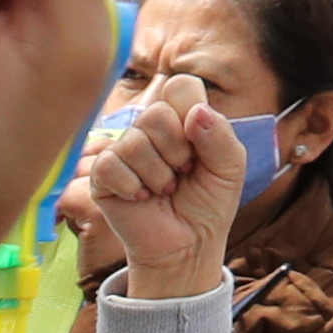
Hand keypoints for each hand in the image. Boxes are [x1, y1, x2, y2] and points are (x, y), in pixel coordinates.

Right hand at [61, 73, 243, 301]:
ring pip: (134, 141)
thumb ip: (221, 136)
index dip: (191, 114)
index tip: (199, 147)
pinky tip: (142, 198)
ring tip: (165, 190)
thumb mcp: (230, 168)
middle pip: (155, 113)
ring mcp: (123, 151)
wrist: (188, 247)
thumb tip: (196, 112)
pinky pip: (111, 165)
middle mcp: (149, 129)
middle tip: (182, 174)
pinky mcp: (102, 176)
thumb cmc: (208, 206)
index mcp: (180, 118)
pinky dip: (133, 187)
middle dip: (176, 151)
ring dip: (157, 175)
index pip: (180, 85)